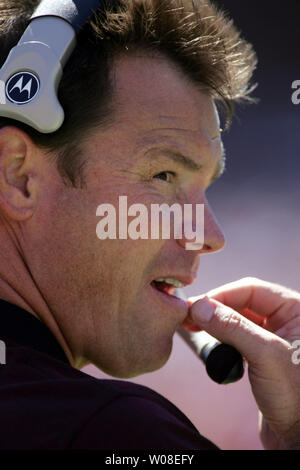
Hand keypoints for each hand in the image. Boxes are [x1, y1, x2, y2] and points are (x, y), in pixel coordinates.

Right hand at [185, 277, 299, 449]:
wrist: (298, 437)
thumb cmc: (296, 397)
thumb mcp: (266, 356)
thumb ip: (233, 328)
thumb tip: (199, 307)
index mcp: (295, 310)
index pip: (251, 289)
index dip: (222, 295)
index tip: (196, 306)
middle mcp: (285, 320)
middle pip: (241, 302)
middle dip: (215, 309)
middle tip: (188, 317)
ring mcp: (272, 338)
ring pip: (236, 320)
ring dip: (215, 325)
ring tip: (194, 330)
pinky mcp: (261, 357)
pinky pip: (235, 338)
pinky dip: (221, 341)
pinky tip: (212, 348)